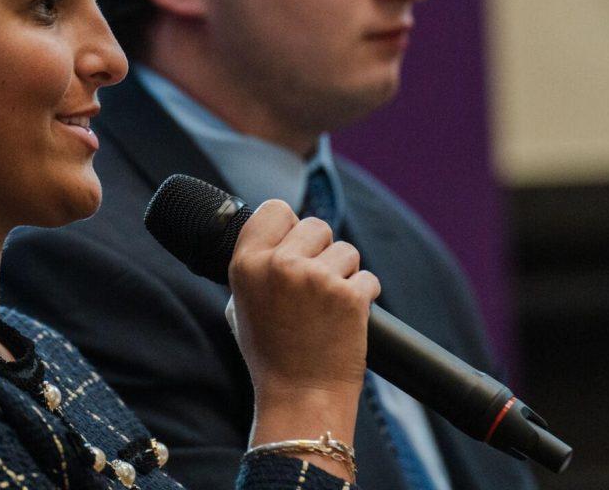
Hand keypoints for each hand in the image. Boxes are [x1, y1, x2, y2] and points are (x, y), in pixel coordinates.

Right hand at [227, 200, 380, 464]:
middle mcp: (280, 265)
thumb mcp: (241, 305)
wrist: (301, 398)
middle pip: (316, 225)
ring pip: (346, 250)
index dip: (289, 226)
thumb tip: (276, 239)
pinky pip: (368, 278)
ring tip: (328, 307)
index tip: (294, 245)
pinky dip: (362, 296)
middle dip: (321, 250)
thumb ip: (256, 266)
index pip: (275, 209)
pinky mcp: (350, 296)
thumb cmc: (271, 354)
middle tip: (315, 285)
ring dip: (344, 273)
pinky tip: (345, 320)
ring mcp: (316, 279)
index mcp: (247, 264)